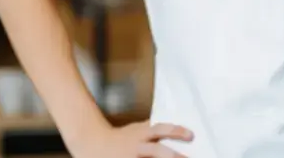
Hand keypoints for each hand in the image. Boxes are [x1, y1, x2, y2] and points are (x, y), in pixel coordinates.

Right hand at [72, 121, 193, 157]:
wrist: (92, 144)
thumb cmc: (120, 137)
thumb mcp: (136, 130)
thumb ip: (152, 129)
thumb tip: (175, 128)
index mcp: (141, 134)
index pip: (161, 129)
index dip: (176, 132)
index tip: (191, 135)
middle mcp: (136, 147)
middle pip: (156, 151)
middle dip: (173, 156)